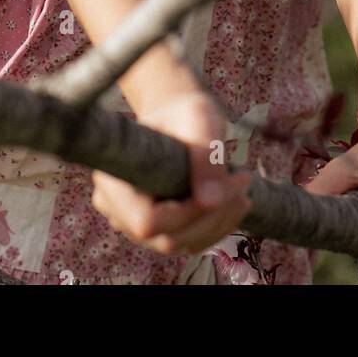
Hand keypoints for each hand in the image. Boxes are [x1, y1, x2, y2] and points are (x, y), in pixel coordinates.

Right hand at [91, 89, 252, 256]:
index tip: (224, 181)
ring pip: (182, 244)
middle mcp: (117, 208)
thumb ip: (203, 156)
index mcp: (114, 177)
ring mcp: (135, 224)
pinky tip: (237, 199)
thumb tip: (210, 202)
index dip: (186, 213)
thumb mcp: (198, 119)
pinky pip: (190, 242)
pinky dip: (218, 225)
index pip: (146, 220)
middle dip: (212, 216)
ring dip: (220, 221)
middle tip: (243, 180)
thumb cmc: (184, 111)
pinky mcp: (158, 230)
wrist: (181, 118)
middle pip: (166, 239)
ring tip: (243, 186)